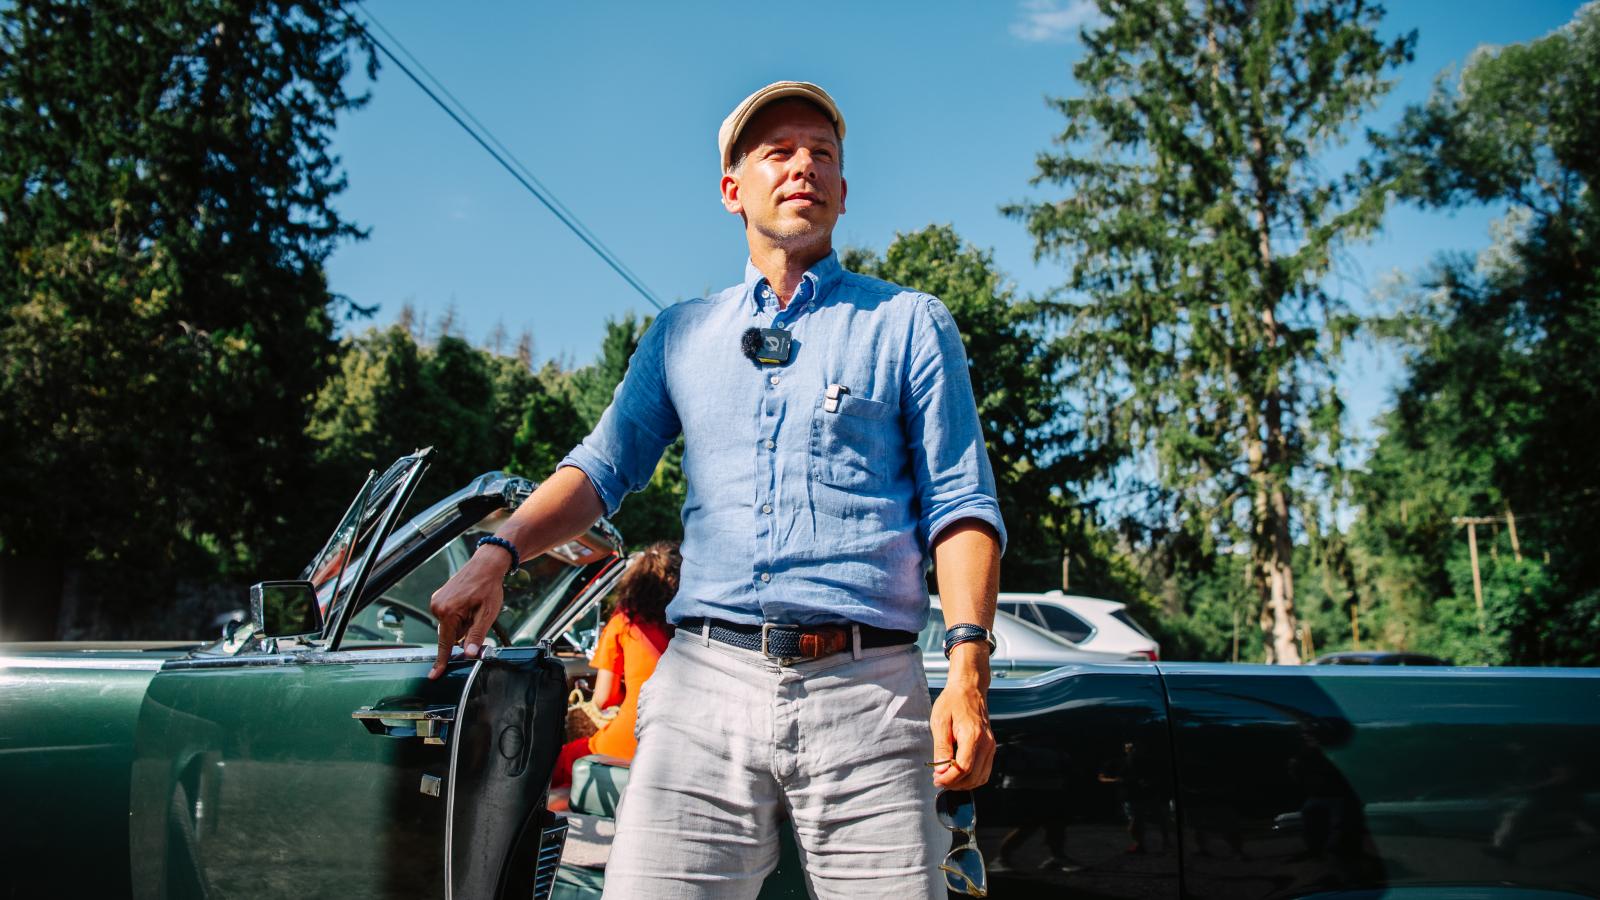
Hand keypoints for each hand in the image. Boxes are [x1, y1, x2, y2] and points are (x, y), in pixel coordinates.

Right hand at [428, 548, 507, 678]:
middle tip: (478, 615)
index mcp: (448, 612)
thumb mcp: (487, 614)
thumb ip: (476, 635)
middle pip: (450, 635)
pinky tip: (469, 604)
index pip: (445, 644)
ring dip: (463, 623)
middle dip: (464, 632)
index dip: (442, 662)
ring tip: (474, 607)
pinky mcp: (439, 598)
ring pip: (450, 626)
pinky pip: (449, 616)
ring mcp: (436, 601)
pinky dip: (459, 616)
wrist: (486, 564)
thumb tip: (469, 654)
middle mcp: (437, 607)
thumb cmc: (489, 587)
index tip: (433, 676)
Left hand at [931, 643, 994, 789]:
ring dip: (963, 783)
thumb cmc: (953, 702)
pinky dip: (972, 778)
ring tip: (947, 777)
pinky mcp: (991, 748)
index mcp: (973, 735)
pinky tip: (958, 773)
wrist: (969, 689)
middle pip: (973, 776)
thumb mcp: (940, 721)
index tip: (936, 779)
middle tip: (938, 780)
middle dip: (954, 783)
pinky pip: (984, 771)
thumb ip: (941, 747)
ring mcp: (991, 746)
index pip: (964, 767)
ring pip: (980, 778)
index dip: (949, 778)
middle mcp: (986, 743)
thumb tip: (940, 770)